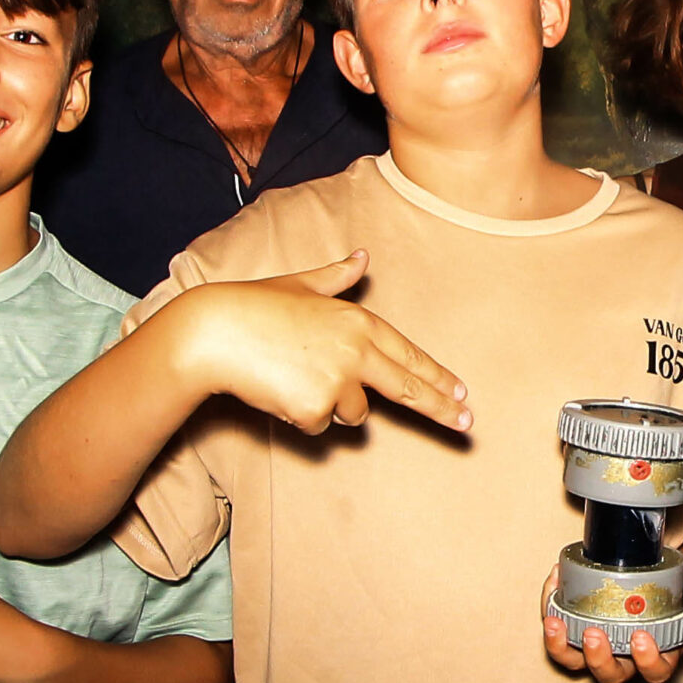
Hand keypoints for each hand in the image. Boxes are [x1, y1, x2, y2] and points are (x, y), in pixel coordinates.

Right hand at [183, 252, 469, 434]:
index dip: (437, 375)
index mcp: (357, 320)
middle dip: (442, 408)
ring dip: (333, 406)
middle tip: (467, 425)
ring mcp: (339, 380)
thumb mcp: (301, 285)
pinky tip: (280, 390)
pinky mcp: (316, 407)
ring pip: (354, 413)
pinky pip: (320, 424)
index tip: (462, 391)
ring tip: (295, 377)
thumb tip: (363, 257)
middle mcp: (356, 350)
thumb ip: (337, 276)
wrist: (215, 332)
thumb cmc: (254, 306)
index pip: (409, 353)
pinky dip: (303, 415)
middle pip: (408, 387)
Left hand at [540, 568, 682, 682]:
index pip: (656, 672)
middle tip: (595, 633)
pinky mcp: (582, 623)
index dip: (647, 662)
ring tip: (554, 622)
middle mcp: (629, 656)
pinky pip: (563, 625)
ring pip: (577, 661)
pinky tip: (554, 580)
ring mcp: (603, 642)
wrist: (673, 575)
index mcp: (662, 653)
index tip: (641, 638)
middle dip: (598, 659)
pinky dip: (552, 605)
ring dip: (562, 646)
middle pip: (610, 674)